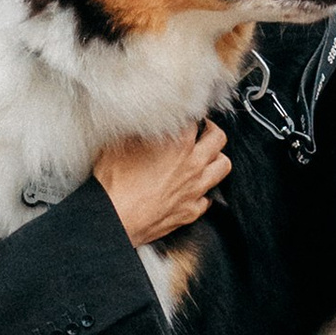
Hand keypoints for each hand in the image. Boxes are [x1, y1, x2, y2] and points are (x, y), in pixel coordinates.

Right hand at [95, 121, 231, 246]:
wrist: (113, 219)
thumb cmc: (113, 185)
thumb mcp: (120, 144)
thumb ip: (140, 131)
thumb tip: (144, 124)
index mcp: (178, 144)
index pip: (195, 119)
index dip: (188, 115)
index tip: (183, 118)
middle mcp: (192, 164)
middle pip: (218, 138)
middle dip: (211, 131)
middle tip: (202, 131)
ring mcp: (195, 189)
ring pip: (223, 167)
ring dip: (215, 158)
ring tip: (205, 157)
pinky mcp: (191, 211)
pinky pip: (208, 198)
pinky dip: (203, 191)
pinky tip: (193, 188)